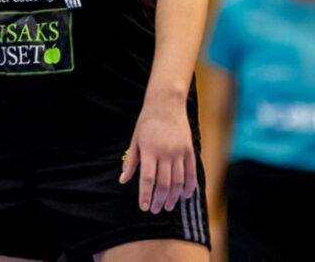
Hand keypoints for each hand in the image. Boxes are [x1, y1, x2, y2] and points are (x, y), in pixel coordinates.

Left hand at [119, 96, 196, 212]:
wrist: (166, 104)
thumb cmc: (147, 122)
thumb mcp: (135, 140)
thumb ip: (131, 162)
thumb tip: (123, 180)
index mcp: (149, 150)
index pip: (147, 179)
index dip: (145, 195)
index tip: (144, 208)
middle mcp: (165, 153)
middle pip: (163, 184)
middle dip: (159, 200)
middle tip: (155, 210)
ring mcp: (179, 152)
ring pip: (178, 182)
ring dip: (173, 197)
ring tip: (168, 206)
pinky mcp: (189, 151)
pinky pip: (191, 173)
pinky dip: (189, 187)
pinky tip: (184, 196)